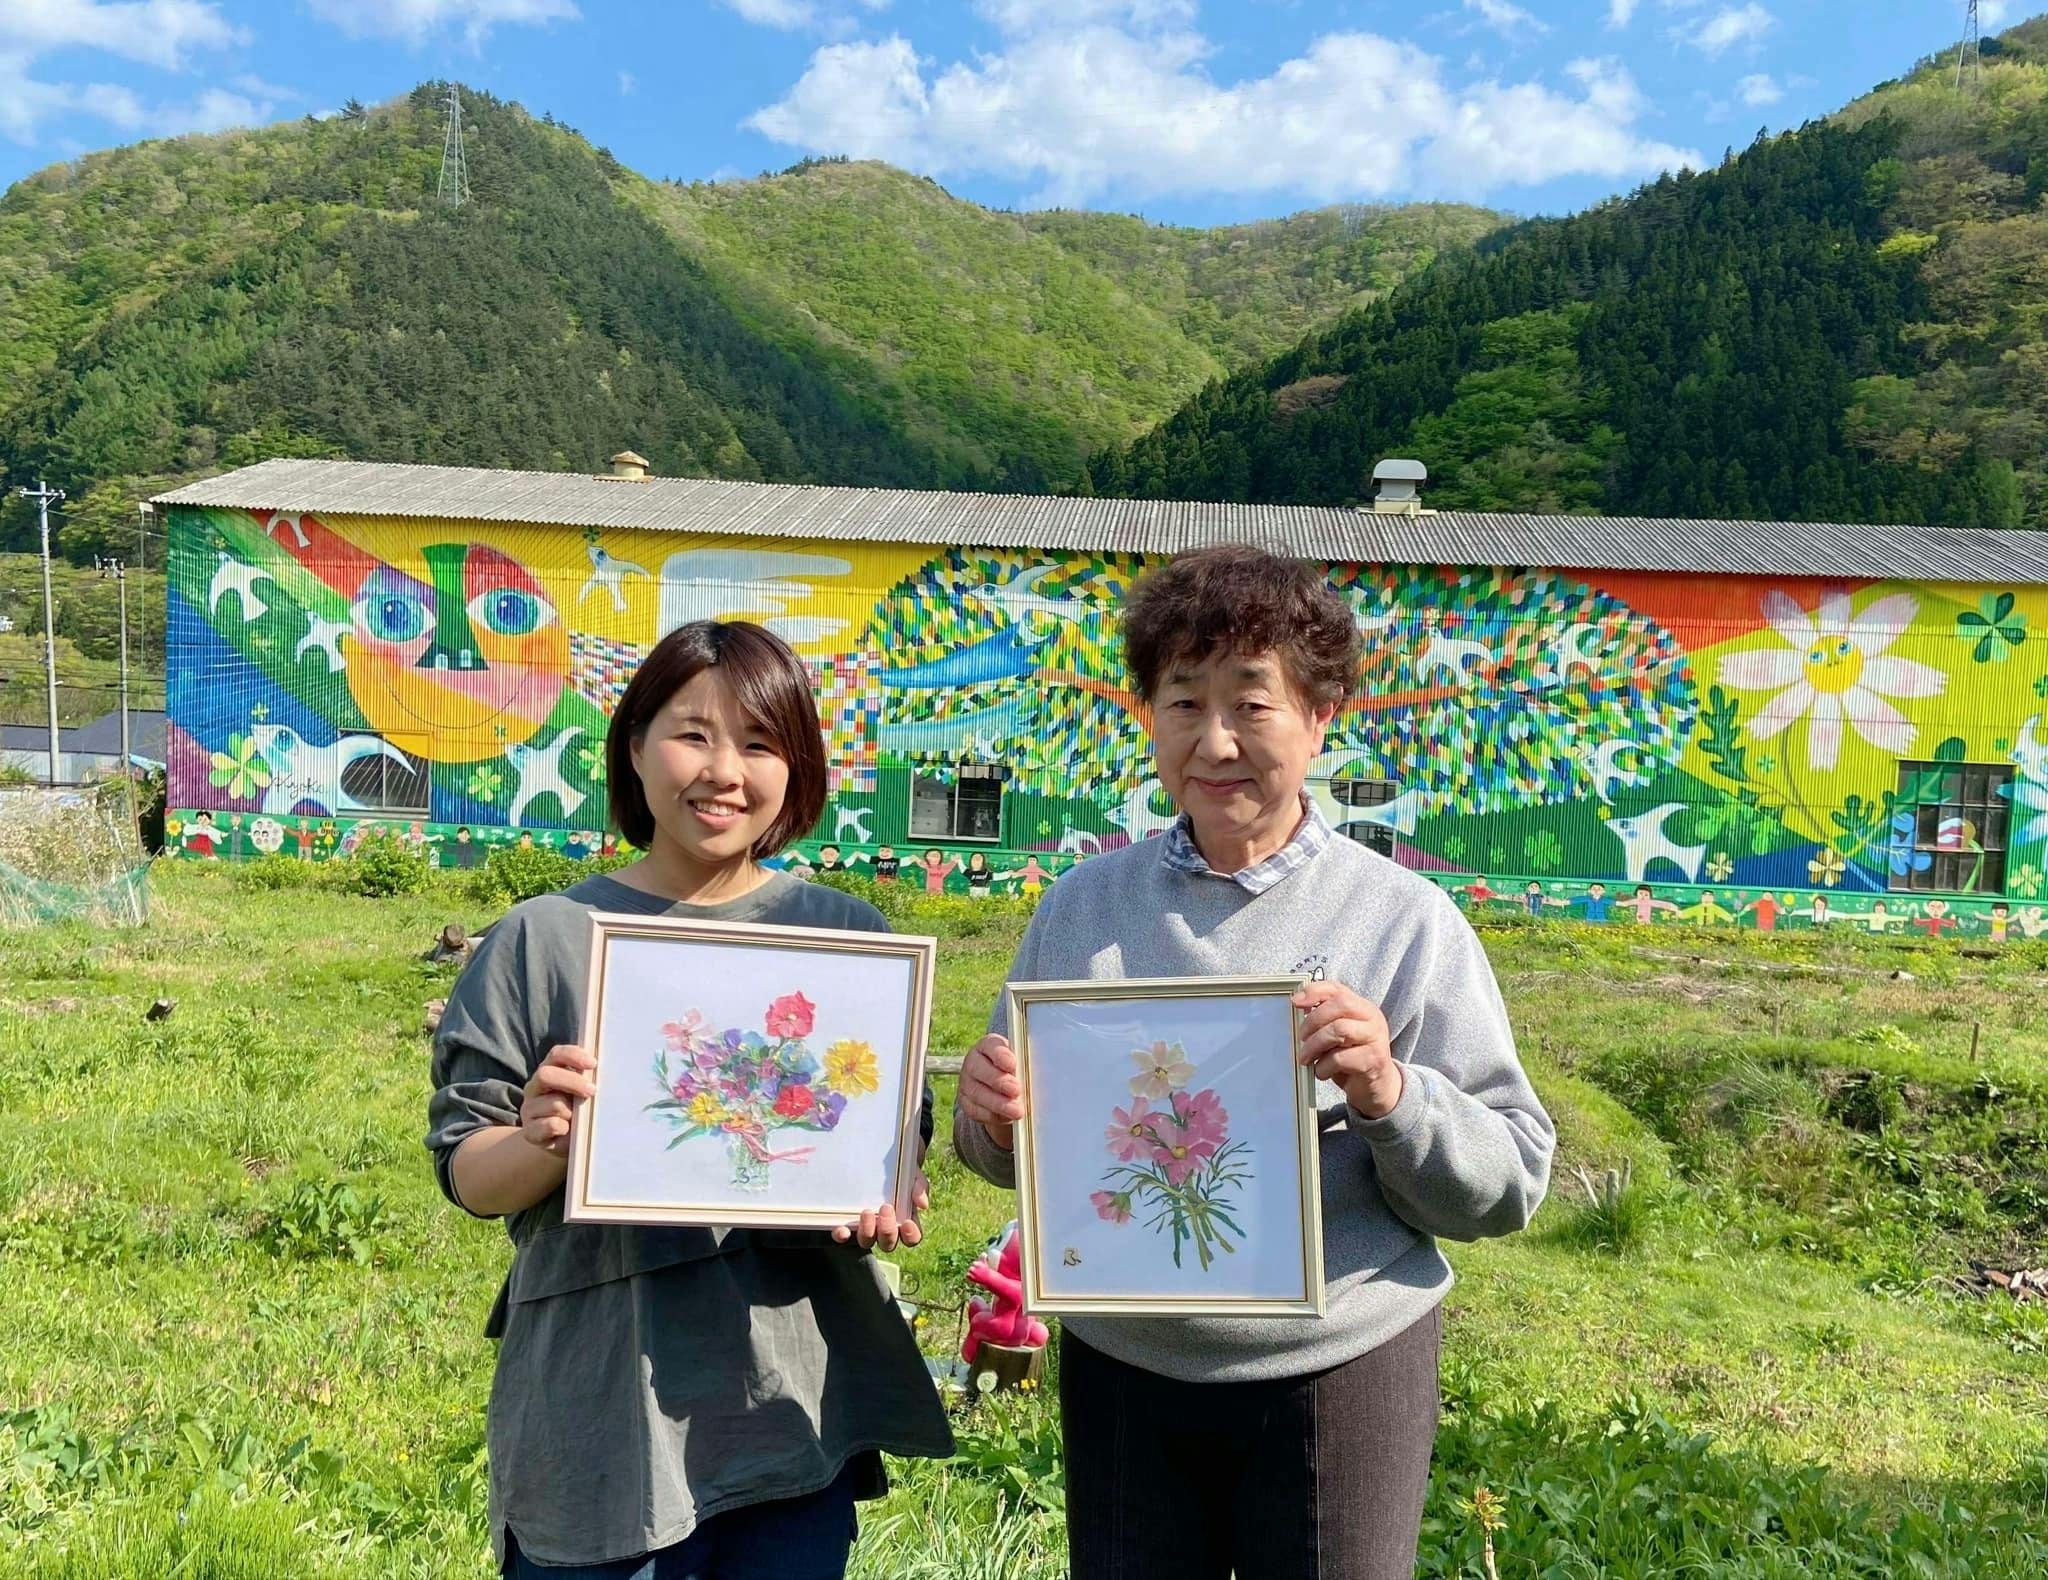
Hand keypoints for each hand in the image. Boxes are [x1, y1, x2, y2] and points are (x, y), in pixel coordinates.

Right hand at [519, 1043, 595, 1155]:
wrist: (564, 1144)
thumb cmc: (578, 1112)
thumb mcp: (581, 1093)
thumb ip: (586, 1081)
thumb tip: (600, 1076)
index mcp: (549, 1071)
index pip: (556, 1055)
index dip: (573, 1055)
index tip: (593, 1064)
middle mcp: (534, 1087)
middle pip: (545, 1074)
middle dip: (572, 1081)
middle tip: (592, 1090)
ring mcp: (529, 1109)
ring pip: (554, 1104)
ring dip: (572, 1111)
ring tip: (577, 1119)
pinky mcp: (530, 1131)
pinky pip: (551, 1125)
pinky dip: (564, 1128)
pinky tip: (567, 1131)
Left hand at [835, 1172, 928, 1250]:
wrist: (877, 1158)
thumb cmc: (899, 1171)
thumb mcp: (911, 1174)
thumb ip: (919, 1186)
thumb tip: (922, 1204)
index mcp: (905, 1220)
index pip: (911, 1238)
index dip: (910, 1235)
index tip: (907, 1222)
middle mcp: (885, 1229)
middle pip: (888, 1244)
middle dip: (887, 1230)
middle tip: (886, 1208)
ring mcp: (866, 1228)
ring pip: (867, 1242)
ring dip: (868, 1232)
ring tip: (867, 1212)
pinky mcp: (848, 1223)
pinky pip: (844, 1236)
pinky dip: (843, 1235)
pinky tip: (842, 1230)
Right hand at [959, 1033, 1024, 1149]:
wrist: (1000, 1087)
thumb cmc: (1015, 1071)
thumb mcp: (1021, 1062)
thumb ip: (1026, 1065)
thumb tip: (1040, 1073)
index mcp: (987, 1046)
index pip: (991, 1046)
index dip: (1001, 1056)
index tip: (1014, 1066)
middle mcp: (973, 1062)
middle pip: (979, 1070)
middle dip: (999, 1081)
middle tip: (1016, 1090)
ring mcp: (966, 1083)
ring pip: (977, 1093)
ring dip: (998, 1103)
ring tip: (1017, 1111)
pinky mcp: (966, 1102)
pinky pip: (975, 1110)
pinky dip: (991, 1115)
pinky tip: (1005, 1118)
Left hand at [1294, 980, 1403, 1119]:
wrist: (1376, 1087)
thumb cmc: (1352, 1057)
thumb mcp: (1338, 1035)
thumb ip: (1324, 1019)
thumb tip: (1298, 1005)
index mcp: (1362, 1007)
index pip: (1337, 989)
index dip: (1314, 991)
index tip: (1295, 1002)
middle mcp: (1373, 1018)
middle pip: (1340, 1005)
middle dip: (1313, 1021)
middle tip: (1301, 1038)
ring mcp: (1376, 1038)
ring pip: (1340, 1030)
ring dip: (1315, 1045)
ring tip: (1306, 1058)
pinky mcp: (1374, 1060)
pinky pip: (1341, 1058)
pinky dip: (1324, 1066)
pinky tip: (1321, 1072)